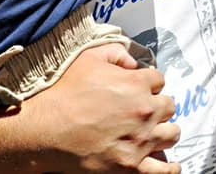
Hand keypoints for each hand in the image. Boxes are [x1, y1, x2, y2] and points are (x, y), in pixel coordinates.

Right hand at [23, 42, 180, 173]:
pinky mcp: (131, 167)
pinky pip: (164, 170)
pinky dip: (169, 168)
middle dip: (157, 106)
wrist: (44, 129)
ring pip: (172, 134)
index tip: (139, 89)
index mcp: (137, 84)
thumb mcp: (89, 58)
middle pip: (168, 106)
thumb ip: (117, 53)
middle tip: (142, 111)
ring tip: (154, 133)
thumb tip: (132, 62)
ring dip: (164, 131)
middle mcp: (145, 111)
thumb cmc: (64, 94)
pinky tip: (170, 164)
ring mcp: (141, 141)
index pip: (159, 80)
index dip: (148, 84)